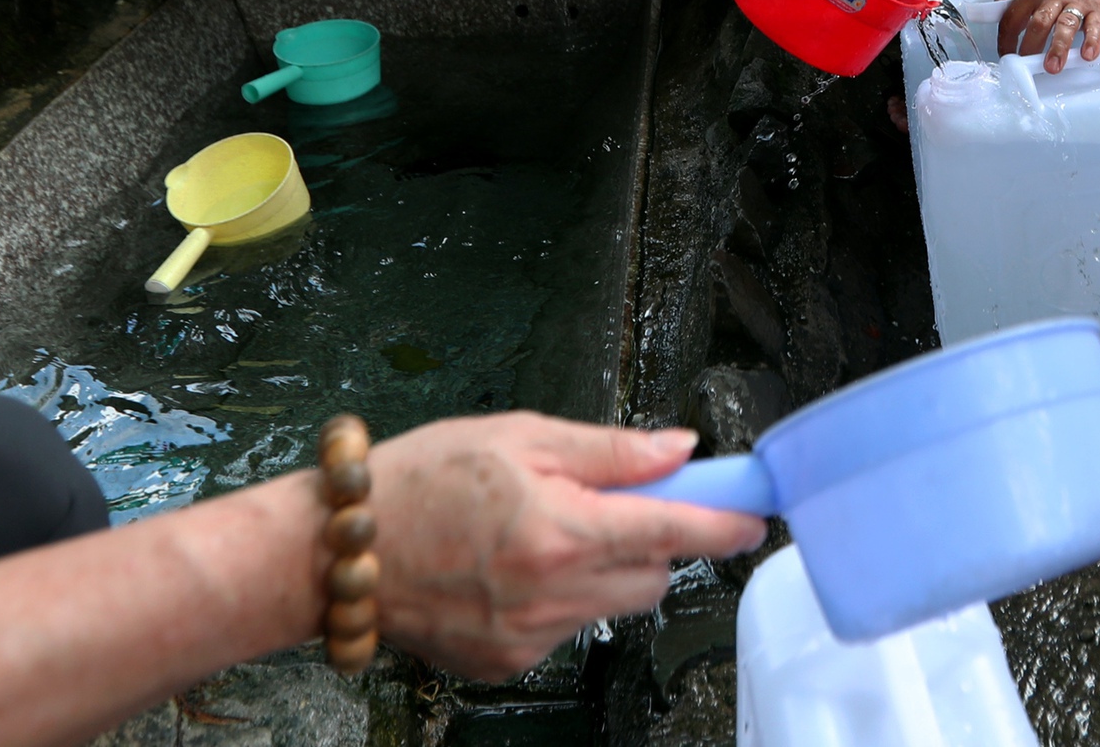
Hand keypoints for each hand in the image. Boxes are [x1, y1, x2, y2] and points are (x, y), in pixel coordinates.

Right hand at [368, 413, 761, 681]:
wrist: (344, 551)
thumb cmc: (421, 479)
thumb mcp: (518, 436)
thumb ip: (607, 450)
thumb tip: (679, 451)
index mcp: (560, 529)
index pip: (672, 531)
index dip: (723, 523)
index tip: (755, 516)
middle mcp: (552, 594)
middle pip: (654, 576)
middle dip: (653, 540)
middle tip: (617, 503)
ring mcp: (531, 637)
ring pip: (614, 605)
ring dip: (608, 569)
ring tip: (550, 532)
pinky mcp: (509, 663)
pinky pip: (568, 628)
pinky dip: (563, 598)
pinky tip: (515, 568)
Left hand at [995, 0, 1099, 73]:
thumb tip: (995, 6)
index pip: (1013, 16)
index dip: (1006, 38)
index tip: (1005, 54)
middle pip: (1038, 23)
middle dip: (1030, 46)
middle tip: (1025, 65)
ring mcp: (1077, 3)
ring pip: (1064, 25)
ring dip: (1057, 48)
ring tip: (1052, 67)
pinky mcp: (1098, 10)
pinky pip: (1094, 26)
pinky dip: (1091, 41)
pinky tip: (1087, 55)